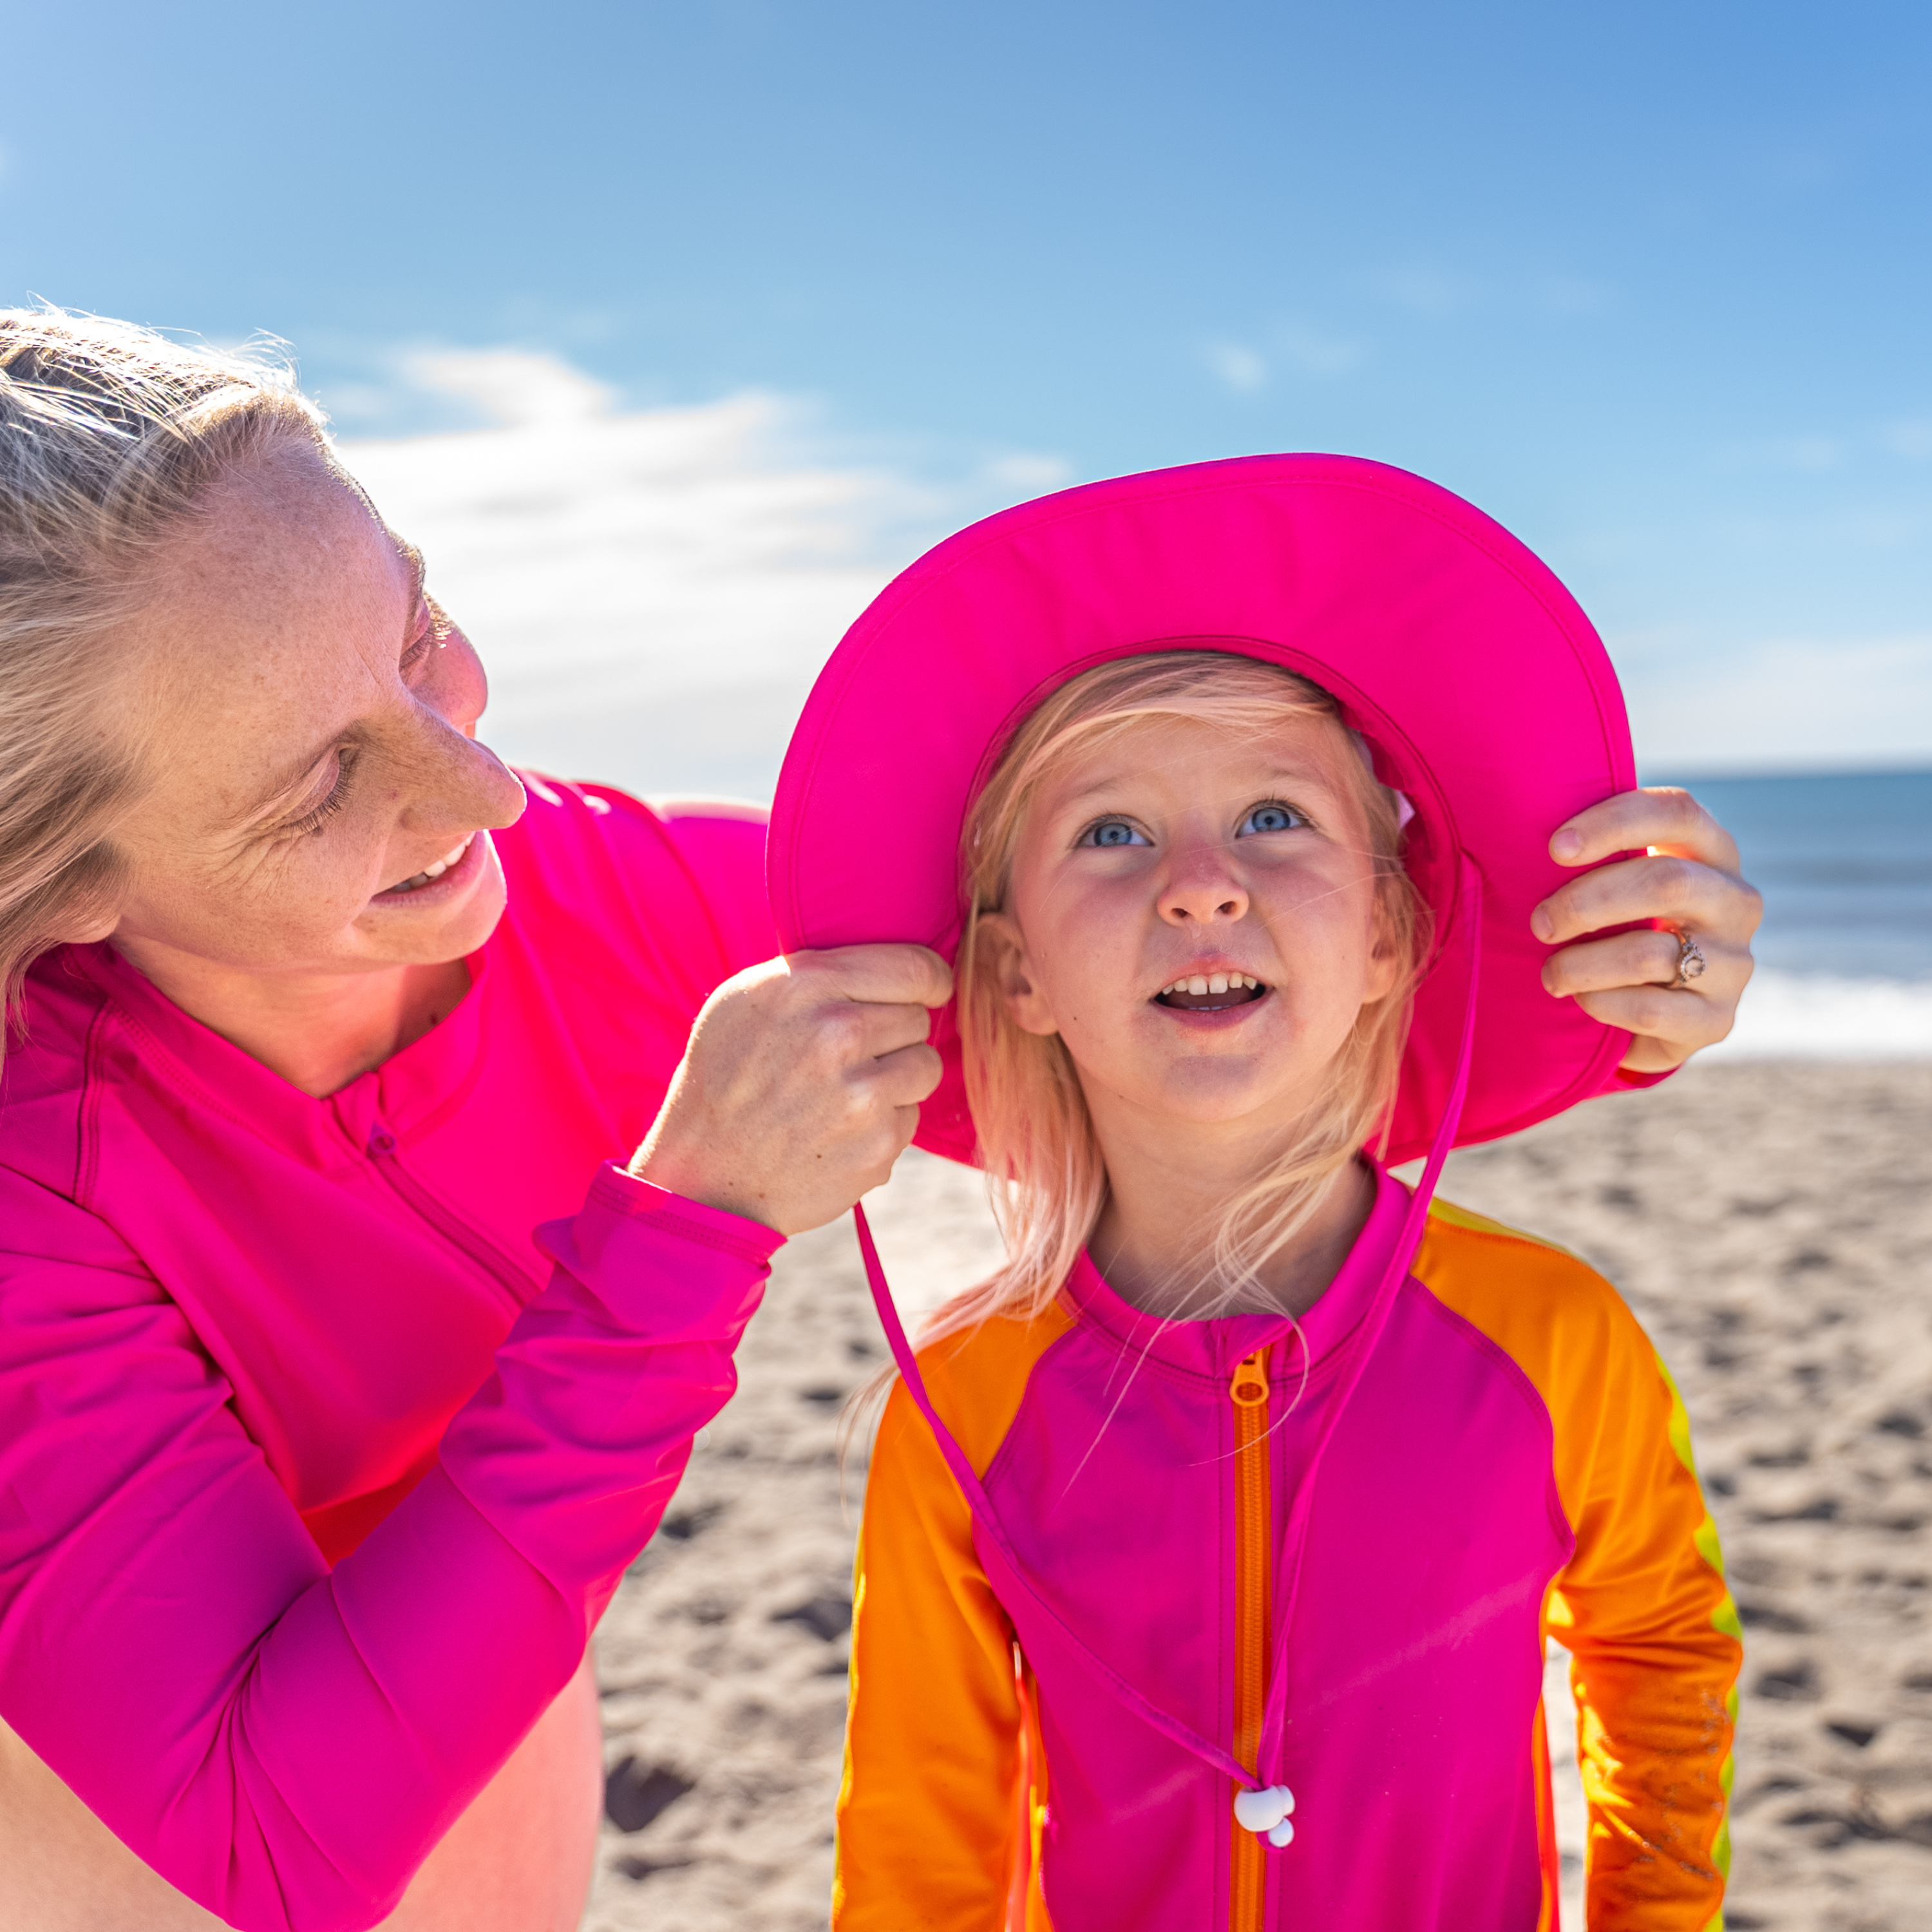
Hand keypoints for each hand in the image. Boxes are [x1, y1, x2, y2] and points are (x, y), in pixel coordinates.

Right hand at [630, 946, 951, 1235]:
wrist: (704, 1176)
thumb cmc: (724, 1078)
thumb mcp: (748, 1000)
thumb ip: (818, 974)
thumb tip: (891, 963)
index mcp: (806, 985)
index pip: (913, 966)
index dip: (932, 978)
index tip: (932, 988)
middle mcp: (838, 1033)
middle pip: (918, 1018)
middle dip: (896, 1033)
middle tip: (854, 1053)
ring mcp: (862, 1094)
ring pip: (926, 1066)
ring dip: (899, 1077)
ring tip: (848, 1091)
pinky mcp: (879, 1145)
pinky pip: (911, 1117)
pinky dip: (884, 1123)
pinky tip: (839, 1130)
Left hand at [1532, 788, 1761, 1074]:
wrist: (1648, 1012)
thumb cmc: (1617, 925)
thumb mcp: (1615, 880)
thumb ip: (1594, 852)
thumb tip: (1524, 823)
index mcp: (1712, 851)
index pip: (1679, 812)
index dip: (1615, 823)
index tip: (1555, 848)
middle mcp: (1736, 902)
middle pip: (1667, 881)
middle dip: (1587, 902)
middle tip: (1540, 924)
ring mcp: (1734, 963)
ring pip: (1651, 953)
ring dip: (1581, 963)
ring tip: (1549, 973)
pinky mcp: (1717, 1019)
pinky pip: (1649, 1009)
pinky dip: (1600, 1002)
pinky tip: (1579, 999)